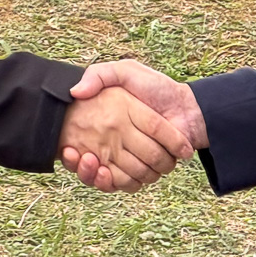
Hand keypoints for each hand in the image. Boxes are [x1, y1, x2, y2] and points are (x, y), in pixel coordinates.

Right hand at [58, 82, 193, 192]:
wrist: (189, 110)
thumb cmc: (159, 88)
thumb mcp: (126, 71)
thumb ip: (100, 74)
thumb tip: (75, 92)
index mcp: (108, 122)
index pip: (80, 141)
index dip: (69, 151)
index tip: (66, 148)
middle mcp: (114, 142)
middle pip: (89, 162)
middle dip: (81, 163)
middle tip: (75, 154)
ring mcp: (127, 159)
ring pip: (102, 175)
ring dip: (91, 173)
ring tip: (88, 160)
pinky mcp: (140, 172)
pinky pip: (121, 184)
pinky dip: (111, 183)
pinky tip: (103, 172)